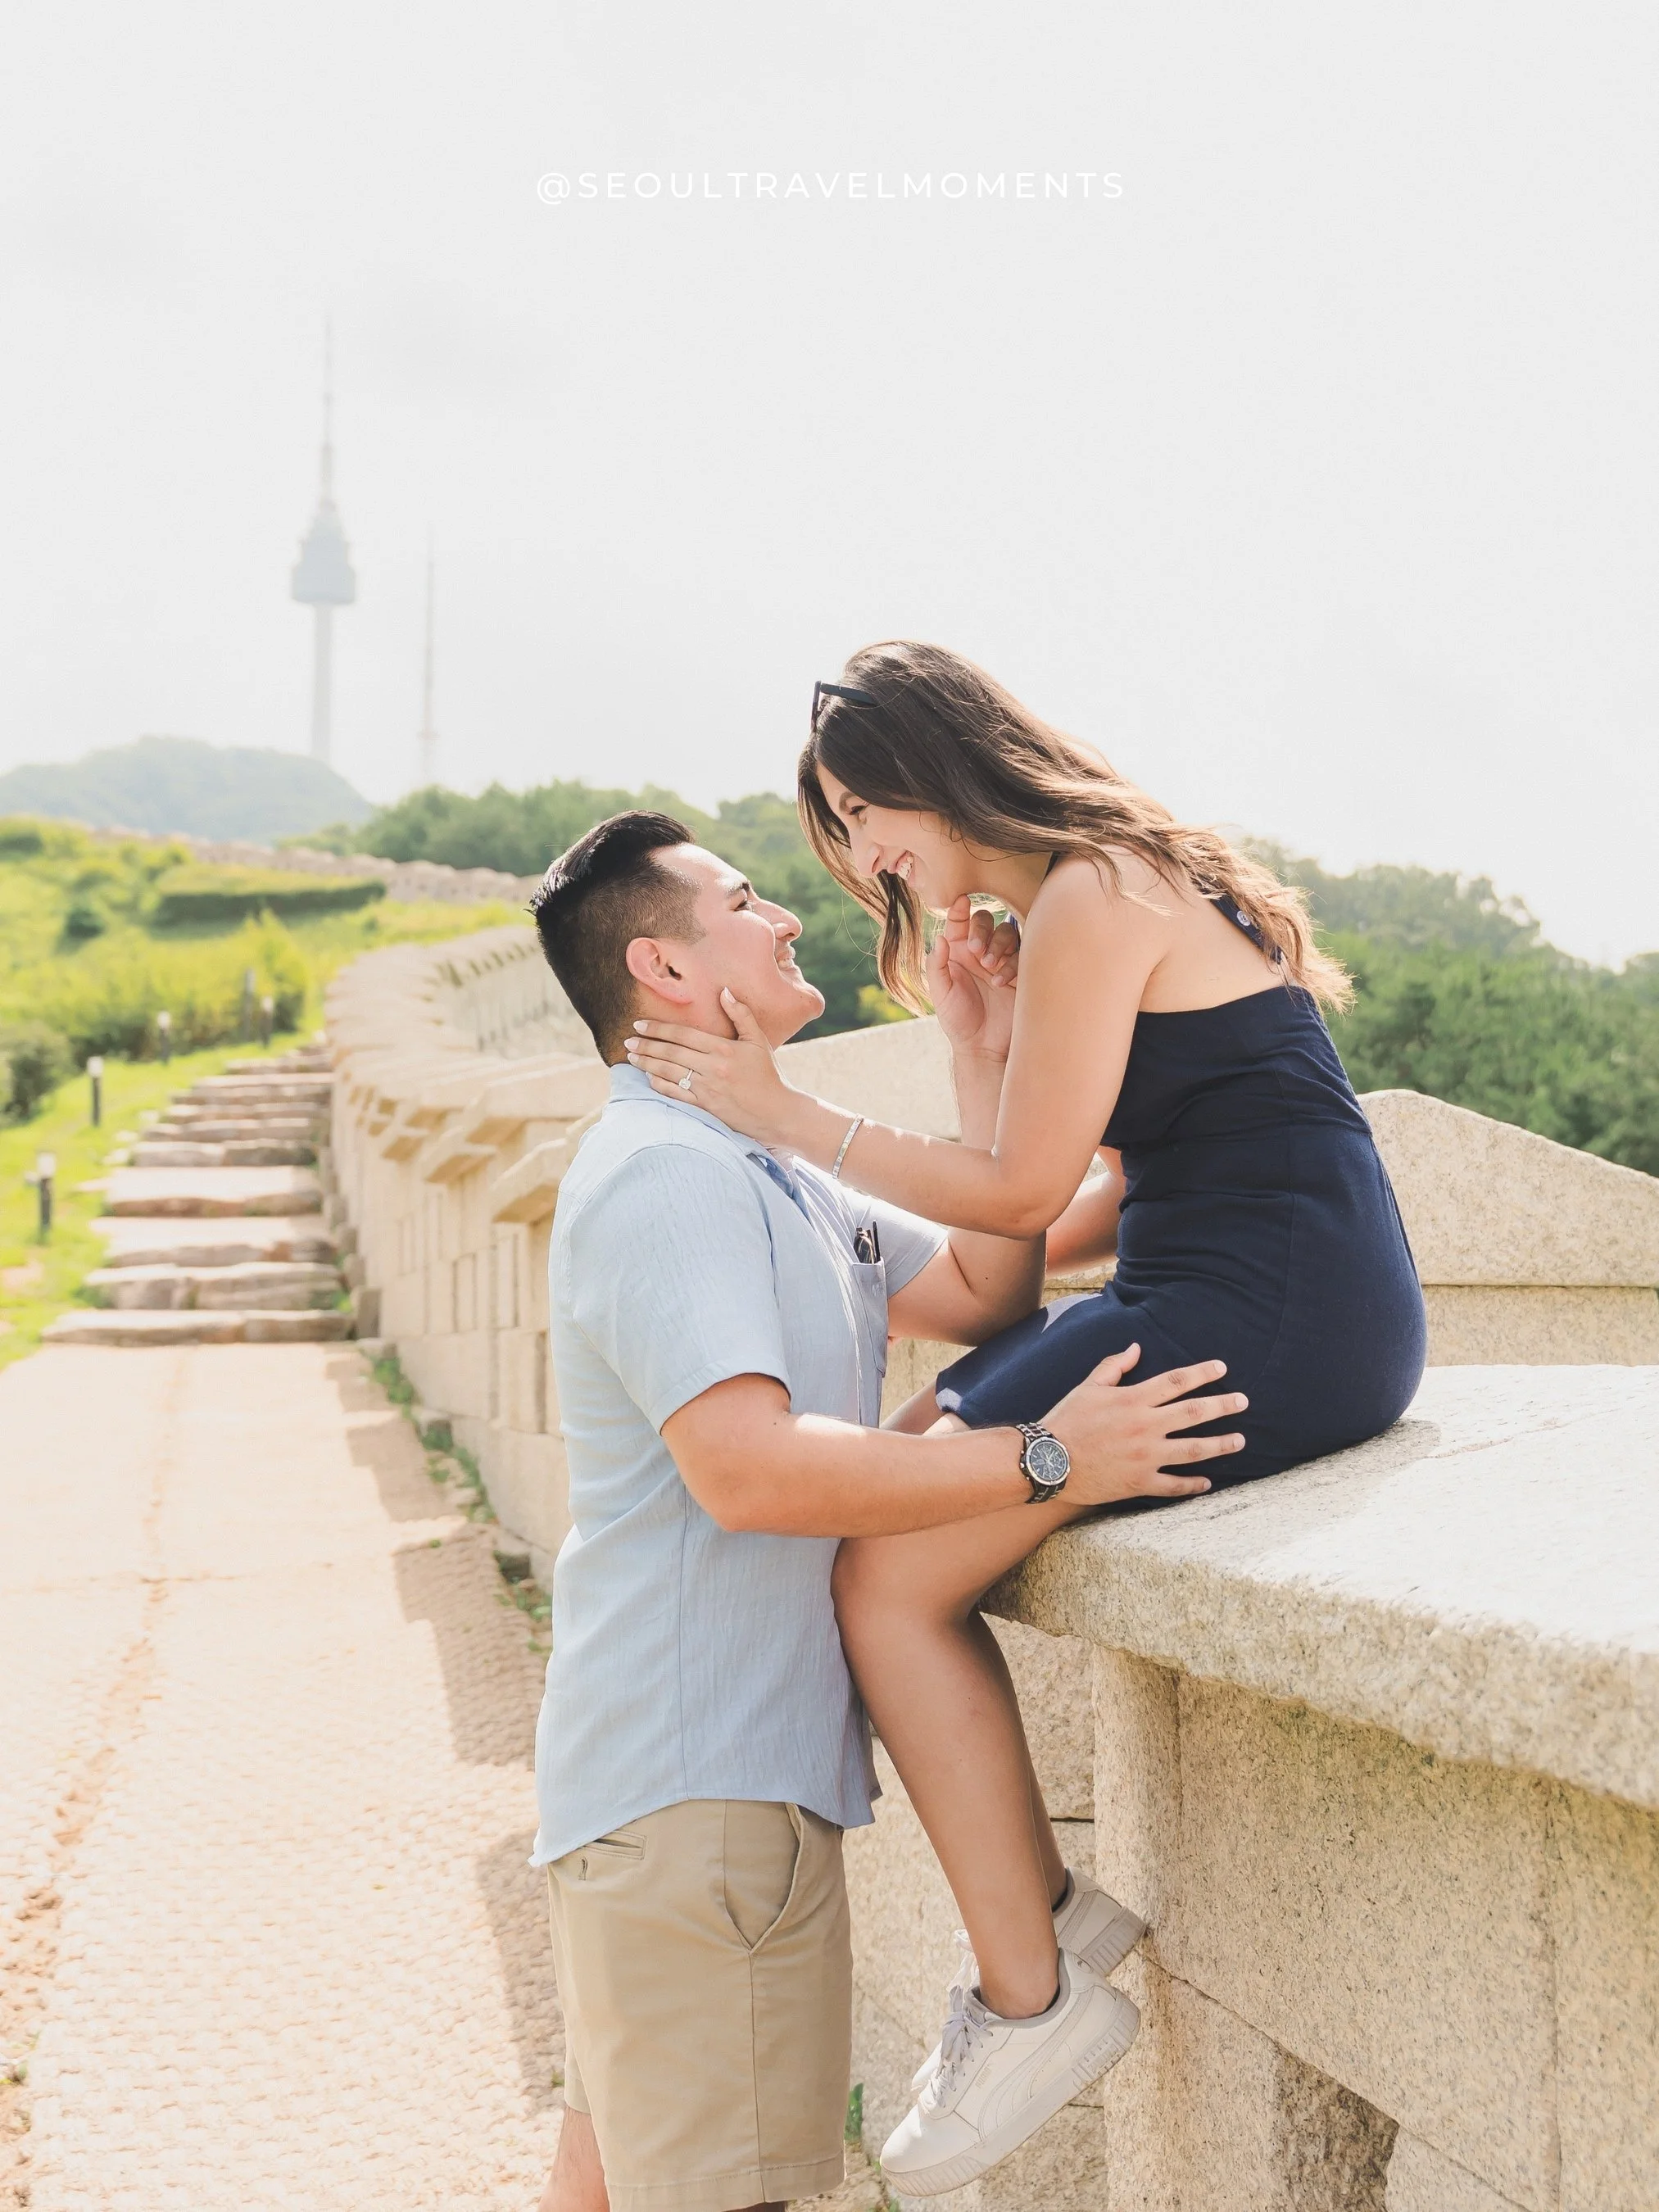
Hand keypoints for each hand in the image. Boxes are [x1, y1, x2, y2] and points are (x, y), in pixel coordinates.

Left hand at [625, 989, 805, 1144]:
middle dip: (646, 1045)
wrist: (777, 1112)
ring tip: (631, 1056)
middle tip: (628, 1040)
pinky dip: (659, 1085)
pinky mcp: (706, 1107)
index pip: (683, 1035)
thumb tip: (724, 991)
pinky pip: (676, 1095)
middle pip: (671, 1053)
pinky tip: (648, 1078)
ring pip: (669, 1073)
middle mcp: (712, 1068)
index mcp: (723, 1049)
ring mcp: (707, 1089)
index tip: (640, 1025)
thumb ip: (741, 1015)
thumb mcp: (759, 1041)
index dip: (659, 1029)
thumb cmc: (769, 1074)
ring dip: (647, 1063)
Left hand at [927, 895, 1019, 1061]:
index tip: (961, 901)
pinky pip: (1022, 955)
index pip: (959, 921)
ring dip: (998, 945)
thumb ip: (936, 965)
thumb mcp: (940, 993)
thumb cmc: (958, 1020)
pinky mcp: (1021, 973)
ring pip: (1006, 932)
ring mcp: (1002, 961)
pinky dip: (1011, 964)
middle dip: (981, 929)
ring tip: (989, 967)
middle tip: (975, 950)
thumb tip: (939, 938)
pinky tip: (1000, 982)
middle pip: (985, 921)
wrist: (984, 1047)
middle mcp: (980, 952)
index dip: (960, 908)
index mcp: (958, 953)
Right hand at [1042, 1346, 1246, 1504]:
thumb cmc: (1066, 1421)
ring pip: (1192, 1449)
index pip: (1176, 1381)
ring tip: (1240, 1440)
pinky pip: (1173, 1484)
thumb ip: (1114, 1366)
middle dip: (1222, 1406)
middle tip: (1244, 1402)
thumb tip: (1136, 1347)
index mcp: (1133, 1400)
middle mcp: (1144, 1426)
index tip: (1222, 1369)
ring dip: (1219, 1444)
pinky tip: (1208, 1482)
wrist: (1047, 1462)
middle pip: (1193, 1413)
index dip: (1202, 1373)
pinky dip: (1192, 1484)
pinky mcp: (1139, 1482)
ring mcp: (1145, 1456)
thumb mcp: (1088, 1387)